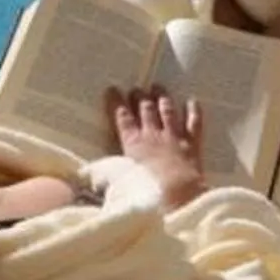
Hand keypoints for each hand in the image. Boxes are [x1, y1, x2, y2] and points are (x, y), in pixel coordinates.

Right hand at [108, 85, 206, 208]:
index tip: (112, 90)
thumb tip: (85, 176)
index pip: (122, 118)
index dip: (117, 103)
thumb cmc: (146, 191)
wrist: (177, 192)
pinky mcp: (192, 144)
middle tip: (136, 89)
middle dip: (140, 97)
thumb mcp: (119, 183)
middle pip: (145, 110)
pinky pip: (194, 123)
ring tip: (158, 87)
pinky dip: (193, 111)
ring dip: (162, 98)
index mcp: (133, 143)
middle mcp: (153, 135)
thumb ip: (105, 175)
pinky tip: (192, 102)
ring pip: (167, 111)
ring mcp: (174, 137)